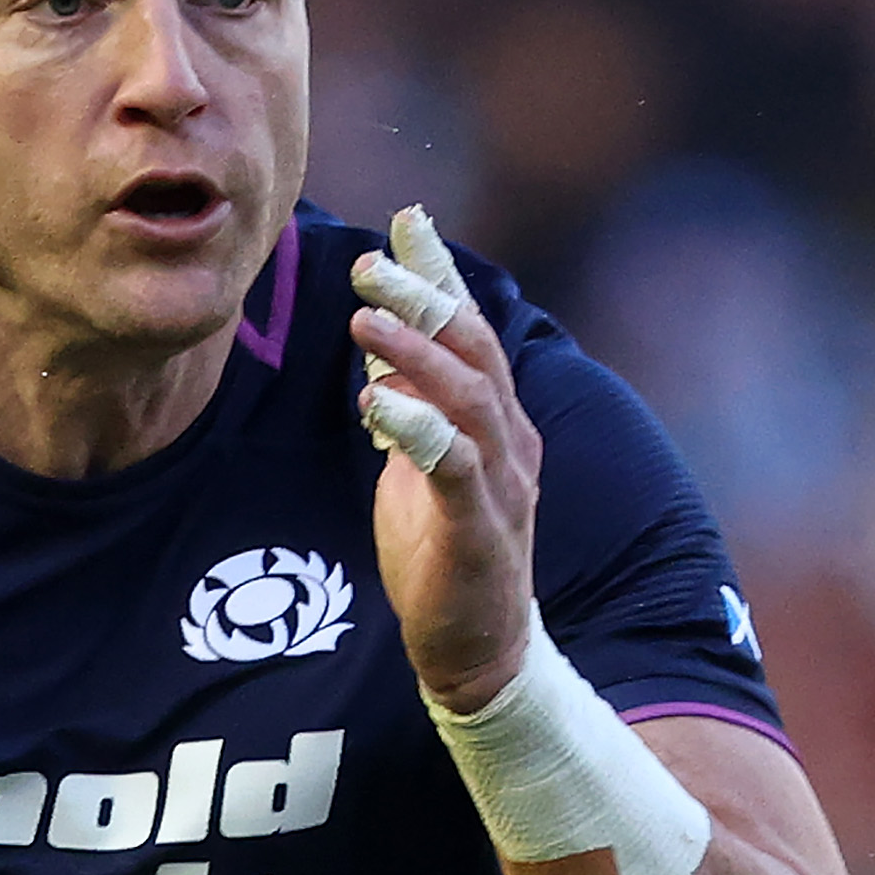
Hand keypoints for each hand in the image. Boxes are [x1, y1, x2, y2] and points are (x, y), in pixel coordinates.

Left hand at [348, 208, 540, 718]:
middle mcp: (511, 441)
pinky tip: (378, 404)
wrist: (476, 653)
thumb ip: (408, 411)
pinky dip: (419, 428)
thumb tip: (382, 357)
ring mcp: (503, 485)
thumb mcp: (418, 469)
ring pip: (469, 398)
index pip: (472, 332)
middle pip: (475, 349)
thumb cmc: (442, 558)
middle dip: (424, 298)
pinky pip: (455, 466)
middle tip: (369, 266)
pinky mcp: (482, 530)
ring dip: (416, 353)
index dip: (442, 275)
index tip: (406, 221)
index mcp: (497, 422)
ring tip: (363, 321)